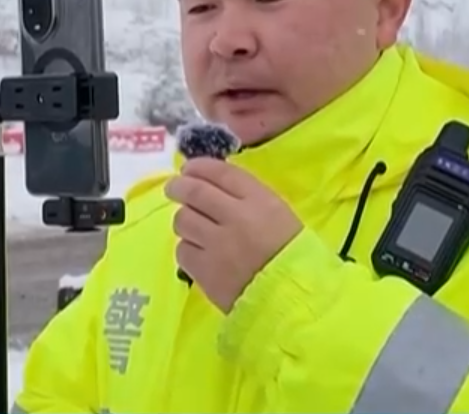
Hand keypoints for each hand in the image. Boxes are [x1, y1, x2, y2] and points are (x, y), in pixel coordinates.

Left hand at [164, 158, 303, 312]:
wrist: (291, 302)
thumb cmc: (294, 259)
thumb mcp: (281, 218)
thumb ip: (251, 200)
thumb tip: (218, 188)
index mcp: (260, 202)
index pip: (221, 173)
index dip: (200, 167)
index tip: (189, 168)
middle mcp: (235, 217)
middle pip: (195, 192)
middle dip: (179, 186)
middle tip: (174, 188)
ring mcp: (216, 244)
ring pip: (183, 220)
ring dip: (184, 219)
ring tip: (191, 226)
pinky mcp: (204, 270)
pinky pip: (183, 250)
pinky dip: (187, 248)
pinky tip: (197, 252)